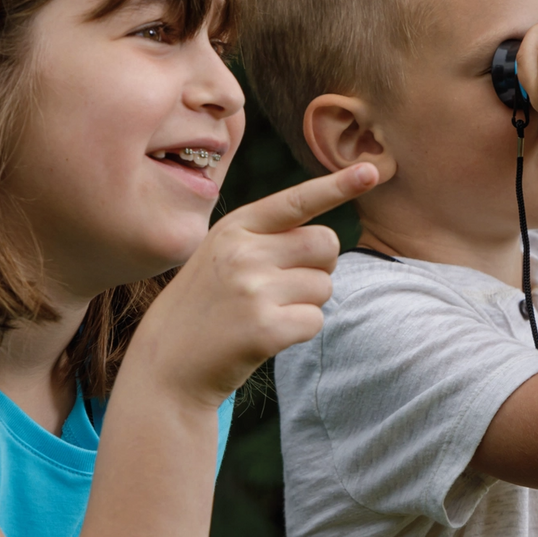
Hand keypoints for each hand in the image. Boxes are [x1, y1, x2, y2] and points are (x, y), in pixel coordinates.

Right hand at [126, 163, 378, 401]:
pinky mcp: (265, 328)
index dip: (337, 186)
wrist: (167, 365)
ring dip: (307, 302)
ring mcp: (254, 289)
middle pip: (326, 244)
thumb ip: (265, 239)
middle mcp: (244, 252)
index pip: (297, 201)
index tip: (371, 172)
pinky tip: (266, 336)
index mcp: (235, 228)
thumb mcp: (220, 255)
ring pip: (324, 285)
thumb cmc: (204, 306)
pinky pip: (315, 320)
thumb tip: (327, 242)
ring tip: (265, 313)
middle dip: (320, 265)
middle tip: (287, 285)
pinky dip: (299, 330)